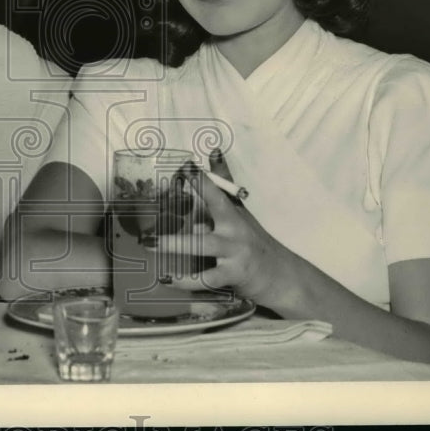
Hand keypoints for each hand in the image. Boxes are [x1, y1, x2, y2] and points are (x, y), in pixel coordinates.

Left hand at [152, 155, 287, 302]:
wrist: (279, 275)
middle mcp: (233, 229)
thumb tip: (214, 150)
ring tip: (150, 245)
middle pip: (210, 213)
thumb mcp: (238, 210)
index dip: (201, 178)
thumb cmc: (252, 239)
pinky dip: (187, 280)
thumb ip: (224, 182)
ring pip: (202, 245)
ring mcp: (233, 252)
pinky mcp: (233, 275)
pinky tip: (168, 279)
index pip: (216, 190)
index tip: (184, 165)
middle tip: (161, 197)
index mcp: (232, 213)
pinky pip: (206, 278)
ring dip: (174, 245)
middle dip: (186, 203)